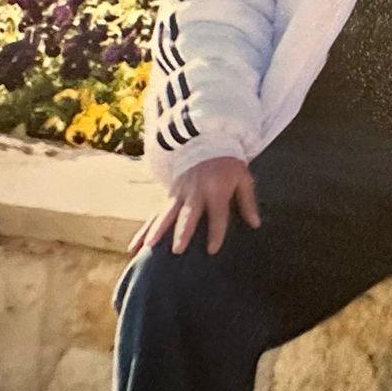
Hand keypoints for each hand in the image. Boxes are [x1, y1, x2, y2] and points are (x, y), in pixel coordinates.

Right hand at [130, 156, 260, 255]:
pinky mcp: (170, 193)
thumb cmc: (229, 164)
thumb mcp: (243, 179)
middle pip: (188, 214)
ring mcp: (180, 192)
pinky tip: (136, 244)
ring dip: (157, 230)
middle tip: (177, 250)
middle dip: (182, 232)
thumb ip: (248, 202)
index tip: (212, 250)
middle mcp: (196, 191)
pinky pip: (156, 213)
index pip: (217, 214)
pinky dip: (145, 228)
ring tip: (149, 247)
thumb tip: (256, 224)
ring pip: (166, 213)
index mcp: (216, 189)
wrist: (207, 140)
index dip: (215, 232)